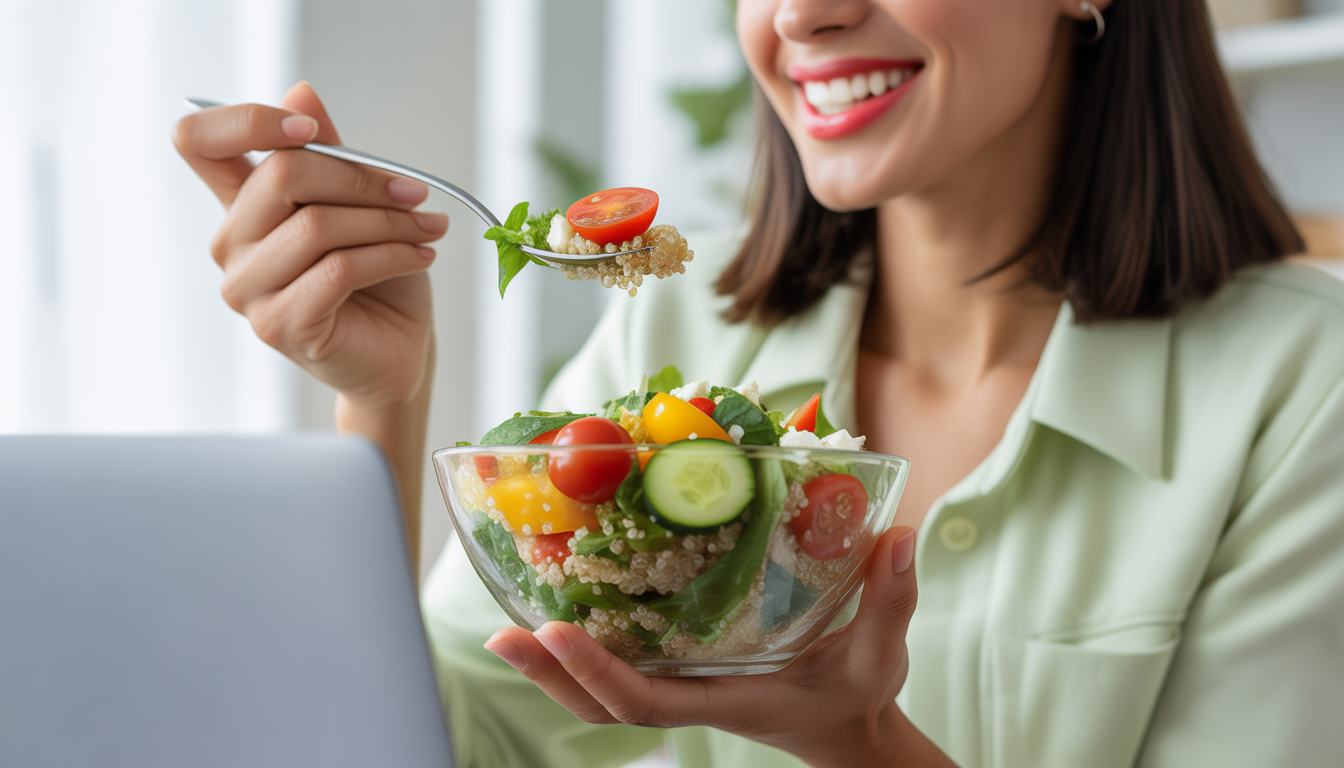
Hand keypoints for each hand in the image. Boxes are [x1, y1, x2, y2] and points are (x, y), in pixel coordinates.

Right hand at [172, 81, 443, 407]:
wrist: (398, 352)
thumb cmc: (379, 279)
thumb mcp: (359, 205)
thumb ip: (330, 153)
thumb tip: (302, 91)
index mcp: (241, 205)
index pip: (198, 140)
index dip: (247, 120)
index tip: (312, 127)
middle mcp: (232, 245)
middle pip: (280, 175)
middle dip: (360, 178)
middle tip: (414, 193)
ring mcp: (249, 290)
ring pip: (318, 226)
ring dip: (387, 222)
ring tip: (427, 229)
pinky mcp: (280, 324)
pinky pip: (339, 270)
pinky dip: (391, 256)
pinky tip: (421, 257)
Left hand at [485, 527, 953, 766]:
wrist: (850, 730)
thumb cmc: (860, 695)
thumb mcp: (882, 651)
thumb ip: (891, 597)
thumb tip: (900, 535)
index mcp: (728, 698)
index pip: (646, 702)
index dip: (597, 672)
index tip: (556, 633)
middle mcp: (693, 697)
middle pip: (604, 704)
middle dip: (551, 675)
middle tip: (500, 635)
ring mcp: (683, 688)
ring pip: (603, 693)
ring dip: (553, 667)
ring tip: (505, 630)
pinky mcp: (683, 672)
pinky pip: (620, 669)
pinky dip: (582, 653)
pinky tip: (558, 617)